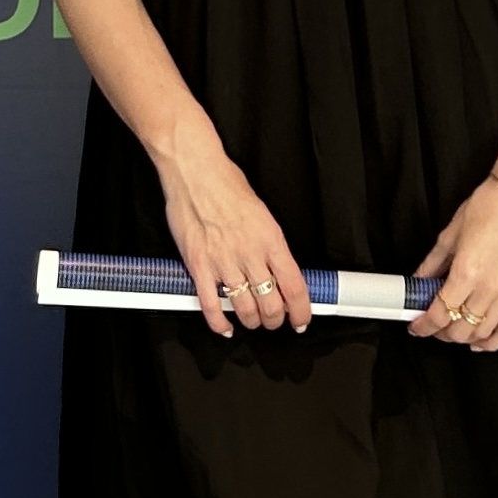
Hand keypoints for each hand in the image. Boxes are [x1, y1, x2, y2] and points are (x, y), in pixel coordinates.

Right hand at [157, 123, 312, 334]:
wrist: (195, 172)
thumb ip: (270, 244)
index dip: (302, 311)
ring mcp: (223, 262)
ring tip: (253, 320)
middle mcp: (250, 254)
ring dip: (252, 320)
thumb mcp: (263, 213)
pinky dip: (219, 322)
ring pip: (245, 309)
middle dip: (276, 319)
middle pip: (271, 304)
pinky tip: (225, 326)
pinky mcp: (199, 266)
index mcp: (271, 240)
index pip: (295, 287)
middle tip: (275, 319)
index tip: (301, 319)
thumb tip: (279, 269)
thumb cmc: (226, 184)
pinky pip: (210, 305)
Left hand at [409, 173, 497, 350]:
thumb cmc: (490, 207)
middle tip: (433, 325)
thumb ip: (432, 264)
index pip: (439, 313)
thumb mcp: (450, 234)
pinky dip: (495, 342)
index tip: (417, 325)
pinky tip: (482, 341)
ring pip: (482, 333)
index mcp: (467, 272)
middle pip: (459, 328)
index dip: (424, 325)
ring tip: (454, 330)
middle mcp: (489, 287)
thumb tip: (420, 280)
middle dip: (441, 332)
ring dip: (463, 337)